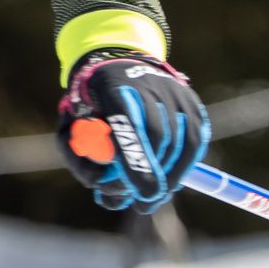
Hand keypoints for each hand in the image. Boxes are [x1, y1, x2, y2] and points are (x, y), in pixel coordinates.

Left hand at [59, 49, 209, 210]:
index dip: (136, 158)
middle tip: (145, 202)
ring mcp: (174, 92)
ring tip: (155, 197)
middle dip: (153, 173)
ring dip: (171, 175)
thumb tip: (108, 200)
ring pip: (182, 139)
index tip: (141, 193)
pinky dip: (184, 165)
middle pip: (157, 134)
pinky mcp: (192, 103)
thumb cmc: (91, 106)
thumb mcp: (74, 127)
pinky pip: (195, 140)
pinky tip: (170, 181)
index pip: (126, 122)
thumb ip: (84, 159)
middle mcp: (147, 83)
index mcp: (111, 84)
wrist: (119, 65)